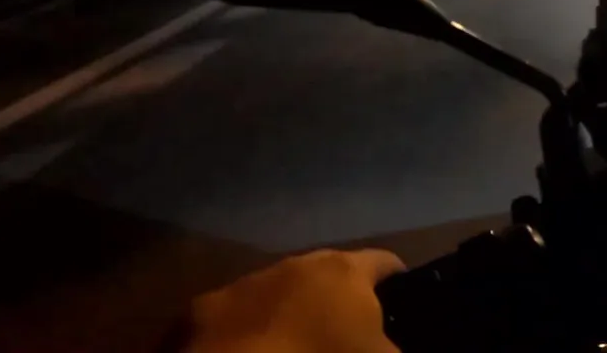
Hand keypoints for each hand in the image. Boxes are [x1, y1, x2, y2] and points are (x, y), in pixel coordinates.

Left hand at [178, 249, 406, 352]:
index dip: (398, 282)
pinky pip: (235, 316)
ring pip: (278, 291)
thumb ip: (391, 346)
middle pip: (328, 273)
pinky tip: (248, 352)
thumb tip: (389, 344)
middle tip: (344, 333)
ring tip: (292, 344)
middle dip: (338, 299)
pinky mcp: (202, 310)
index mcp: (345, 271)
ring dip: (289, 310)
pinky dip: (245, 331)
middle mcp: (296, 264)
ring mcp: (246, 283)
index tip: (404, 303)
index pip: (385, 262)